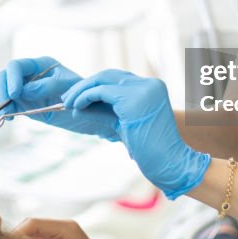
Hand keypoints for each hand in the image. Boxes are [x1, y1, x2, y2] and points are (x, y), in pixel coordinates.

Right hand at [0, 57, 118, 140]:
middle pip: (3, 76)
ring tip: (5, 114)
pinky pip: (6, 104)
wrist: (90, 113)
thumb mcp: (68, 90)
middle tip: (5, 106)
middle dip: (0, 90)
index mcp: (40, 65)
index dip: (11, 79)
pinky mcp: (23, 104)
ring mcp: (24, 89)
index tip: (15, 95)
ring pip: (0, 89)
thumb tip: (24, 90)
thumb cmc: (83, 96)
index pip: (16, 66)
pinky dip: (2, 110)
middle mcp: (29, 75)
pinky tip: (7, 119)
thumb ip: (47, 87)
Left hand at [61, 69, 210, 199]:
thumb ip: (107, 110)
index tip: (77, 96)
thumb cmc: (150, 150)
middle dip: (85, 85)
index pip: (117, 78)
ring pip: (102, 80)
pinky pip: (101, 91)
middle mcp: (149, 84)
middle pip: (109, 75)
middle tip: (67, 98)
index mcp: (151, 87)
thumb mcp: (125, 123)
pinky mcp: (133, 99)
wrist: (170, 163)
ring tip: (67, 103)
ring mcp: (142, 89)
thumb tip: (79, 104)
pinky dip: (85, 97)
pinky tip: (76, 107)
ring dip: (81, 90)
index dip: (95, 85)